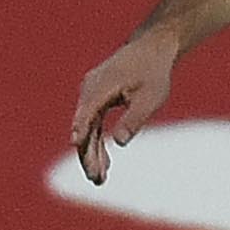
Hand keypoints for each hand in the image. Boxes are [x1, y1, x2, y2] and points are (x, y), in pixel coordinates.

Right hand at [71, 31, 179, 184]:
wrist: (151, 50)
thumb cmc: (153, 73)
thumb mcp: (151, 97)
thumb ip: (134, 119)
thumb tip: (118, 142)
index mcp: (101, 86)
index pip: (87, 112)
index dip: (80, 129)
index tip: (76, 145)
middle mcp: (90, 89)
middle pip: (85, 126)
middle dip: (89, 154)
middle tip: (97, 179)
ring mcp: (90, 94)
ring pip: (87, 128)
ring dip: (92, 153)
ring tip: (99, 179)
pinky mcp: (95, 99)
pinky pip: (93, 124)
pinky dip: (97, 142)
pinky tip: (104, 164)